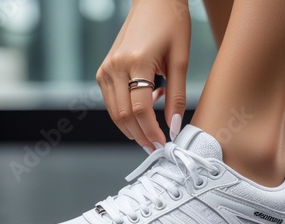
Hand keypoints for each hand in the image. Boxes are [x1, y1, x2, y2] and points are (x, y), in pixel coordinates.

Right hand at [96, 0, 190, 151]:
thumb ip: (176, 96)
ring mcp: (106, 68)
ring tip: (152, 136)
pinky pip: (111, 101)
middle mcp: (115, 66)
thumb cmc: (172, 24)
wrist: (154, 2)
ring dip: (132, 129)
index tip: (164, 145)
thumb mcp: (180, 60)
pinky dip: (126, 114)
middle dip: (141, 136)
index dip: (152, 132)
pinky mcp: (104, 70)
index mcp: (136, 61)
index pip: (140, 109)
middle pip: (124, 115)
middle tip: (157, 148)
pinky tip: (144, 111)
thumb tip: (174, 127)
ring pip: (114, 112)